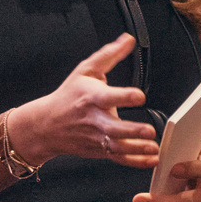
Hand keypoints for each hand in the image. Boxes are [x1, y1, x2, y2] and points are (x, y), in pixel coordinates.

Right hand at [11, 34, 159, 168]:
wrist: (47, 124)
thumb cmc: (69, 95)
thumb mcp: (86, 70)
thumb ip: (109, 55)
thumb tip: (127, 39)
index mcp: (91, 97)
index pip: (107, 96)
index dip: (124, 96)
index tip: (140, 96)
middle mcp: (93, 119)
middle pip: (112, 127)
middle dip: (131, 130)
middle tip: (149, 130)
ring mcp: (96, 137)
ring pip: (117, 146)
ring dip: (137, 149)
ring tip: (153, 148)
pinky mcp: (99, 150)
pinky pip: (118, 158)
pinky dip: (135, 162)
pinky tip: (151, 160)